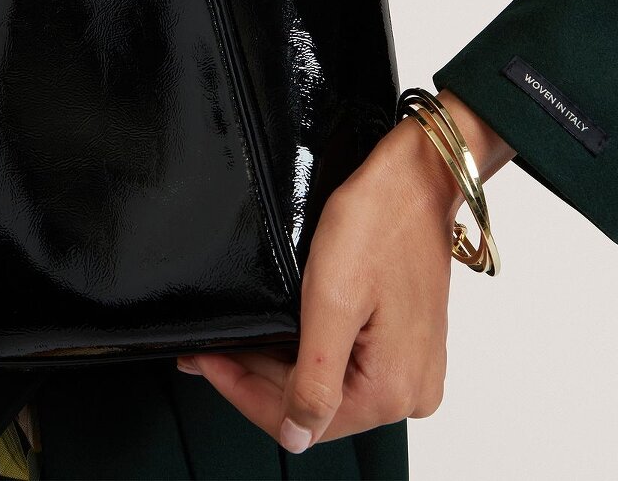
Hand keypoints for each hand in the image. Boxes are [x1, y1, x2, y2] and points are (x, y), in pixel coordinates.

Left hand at [175, 91, 512, 452]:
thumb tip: (295, 437)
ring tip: (238, 339)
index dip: (241, 391)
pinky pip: (349, 366)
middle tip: (209, 348)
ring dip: (279, 366)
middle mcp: (410, 391)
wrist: (415, 179)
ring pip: (328, 387)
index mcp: (391, 390)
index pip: (298, 420)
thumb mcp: (332, 301)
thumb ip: (314, 380)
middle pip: (313, 406)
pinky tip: (282, 332)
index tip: (202, 361)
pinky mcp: (409, 345)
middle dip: (255, 378)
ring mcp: (413, 368)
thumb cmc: (377, 225)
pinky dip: (309, 352)